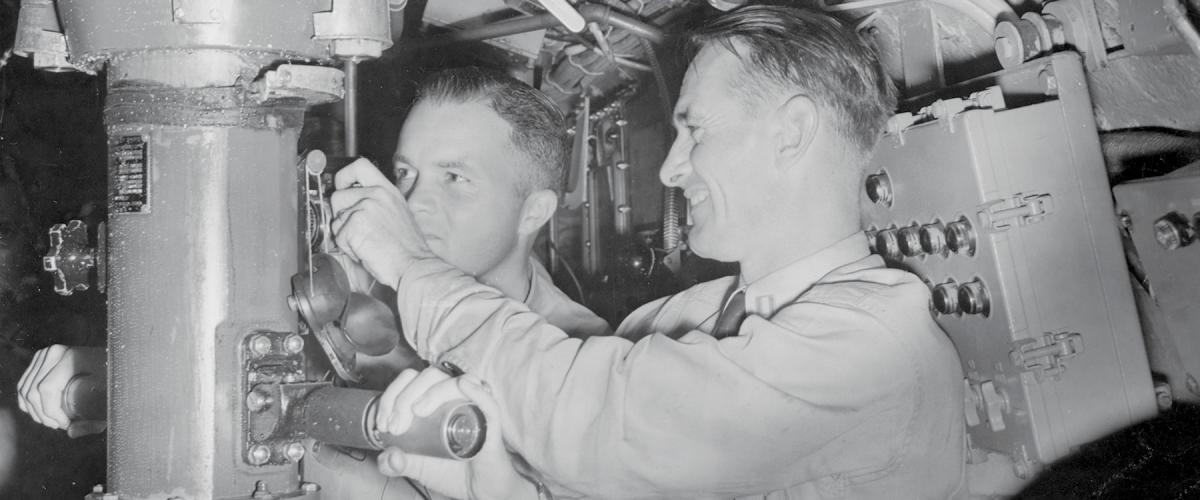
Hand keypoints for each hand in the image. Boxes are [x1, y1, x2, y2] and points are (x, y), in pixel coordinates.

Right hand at [16, 345, 106, 436]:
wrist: (114, 357)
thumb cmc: (115, 378)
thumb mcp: (110, 396)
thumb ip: (94, 419)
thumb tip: (71, 432)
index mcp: (71, 357)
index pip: (47, 389)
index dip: (51, 412)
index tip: (65, 424)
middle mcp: (54, 352)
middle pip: (33, 391)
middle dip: (43, 415)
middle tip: (58, 425)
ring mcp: (45, 354)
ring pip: (25, 389)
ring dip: (34, 411)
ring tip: (52, 422)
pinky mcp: (40, 360)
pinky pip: (24, 384)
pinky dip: (27, 402)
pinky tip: (39, 413)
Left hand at [330, 158, 434, 287]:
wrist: (414, 265)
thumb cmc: (408, 248)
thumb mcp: (398, 214)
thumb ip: (376, 204)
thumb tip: (351, 206)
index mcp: (388, 191)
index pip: (359, 166)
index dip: (344, 175)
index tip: (342, 186)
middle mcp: (376, 195)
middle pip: (338, 196)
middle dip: (340, 215)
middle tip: (356, 230)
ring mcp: (365, 208)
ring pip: (336, 220)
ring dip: (345, 235)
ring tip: (366, 243)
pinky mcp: (355, 224)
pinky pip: (338, 236)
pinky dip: (348, 248)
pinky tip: (365, 251)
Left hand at [375, 368, 537, 499]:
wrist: (477, 491)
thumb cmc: (451, 472)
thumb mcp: (415, 467)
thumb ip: (396, 463)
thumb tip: (387, 455)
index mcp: (434, 401)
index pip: (411, 380)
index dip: (392, 395)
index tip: (384, 424)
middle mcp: (453, 398)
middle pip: (430, 376)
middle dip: (406, 396)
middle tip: (397, 426)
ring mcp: (473, 408)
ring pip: (455, 383)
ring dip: (432, 392)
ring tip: (418, 412)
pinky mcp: (491, 424)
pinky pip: (488, 402)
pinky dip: (475, 391)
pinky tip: (463, 386)